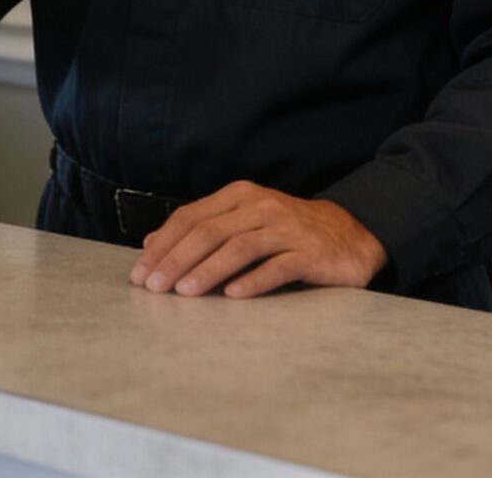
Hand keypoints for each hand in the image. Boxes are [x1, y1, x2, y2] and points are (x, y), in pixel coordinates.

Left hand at [131, 182, 386, 298]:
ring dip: (208, 270)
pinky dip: (253, 281)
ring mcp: (288, 229)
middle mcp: (262, 207)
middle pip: (210, 231)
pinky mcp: (311, 254)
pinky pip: (278, 267)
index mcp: (240, 195)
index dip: (163, 244)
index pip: (191, 217)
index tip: (140, 272)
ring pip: (240, 247)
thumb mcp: (243, 221)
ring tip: (185, 293)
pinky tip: (233, 296)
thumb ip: (202, 228)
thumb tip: (151, 243)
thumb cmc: (287, 232)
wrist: (352, 235)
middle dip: (177, 259)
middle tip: (154, 287)